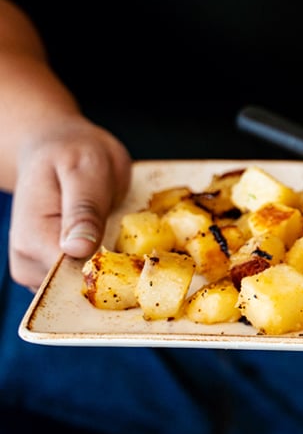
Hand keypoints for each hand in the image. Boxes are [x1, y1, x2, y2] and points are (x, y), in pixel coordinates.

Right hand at [8, 117, 131, 290]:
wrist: (58, 147)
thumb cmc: (71, 152)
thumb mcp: (84, 169)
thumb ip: (83, 208)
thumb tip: (78, 249)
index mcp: (34, 238)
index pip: (73, 276)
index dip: (110, 268)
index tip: (140, 253)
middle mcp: (31, 261)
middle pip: (81, 287)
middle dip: (116, 271)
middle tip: (138, 236)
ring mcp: (43, 268)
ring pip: (88, 286)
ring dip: (116, 266)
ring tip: (126, 231)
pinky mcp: (60, 267)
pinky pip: (90, 277)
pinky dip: (112, 263)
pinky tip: (121, 240)